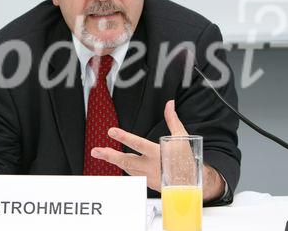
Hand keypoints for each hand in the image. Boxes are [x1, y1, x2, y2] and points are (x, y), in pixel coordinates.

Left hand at [91, 100, 224, 199]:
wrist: (191, 182)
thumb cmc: (186, 159)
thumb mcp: (181, 137)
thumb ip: (172, 120)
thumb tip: (169, 104)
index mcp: (158, 153)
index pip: (138, 143)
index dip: (124, 137)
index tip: (111, 131)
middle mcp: (151, 166)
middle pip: (126, 160)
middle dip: (110, 156)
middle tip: (96, 151)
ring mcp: (148, 177)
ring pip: (127, 168)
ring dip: (114, 160)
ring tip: (102, 153)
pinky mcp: (148, 183)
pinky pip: (133, 174)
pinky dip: (125, 167)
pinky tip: (119, 162)